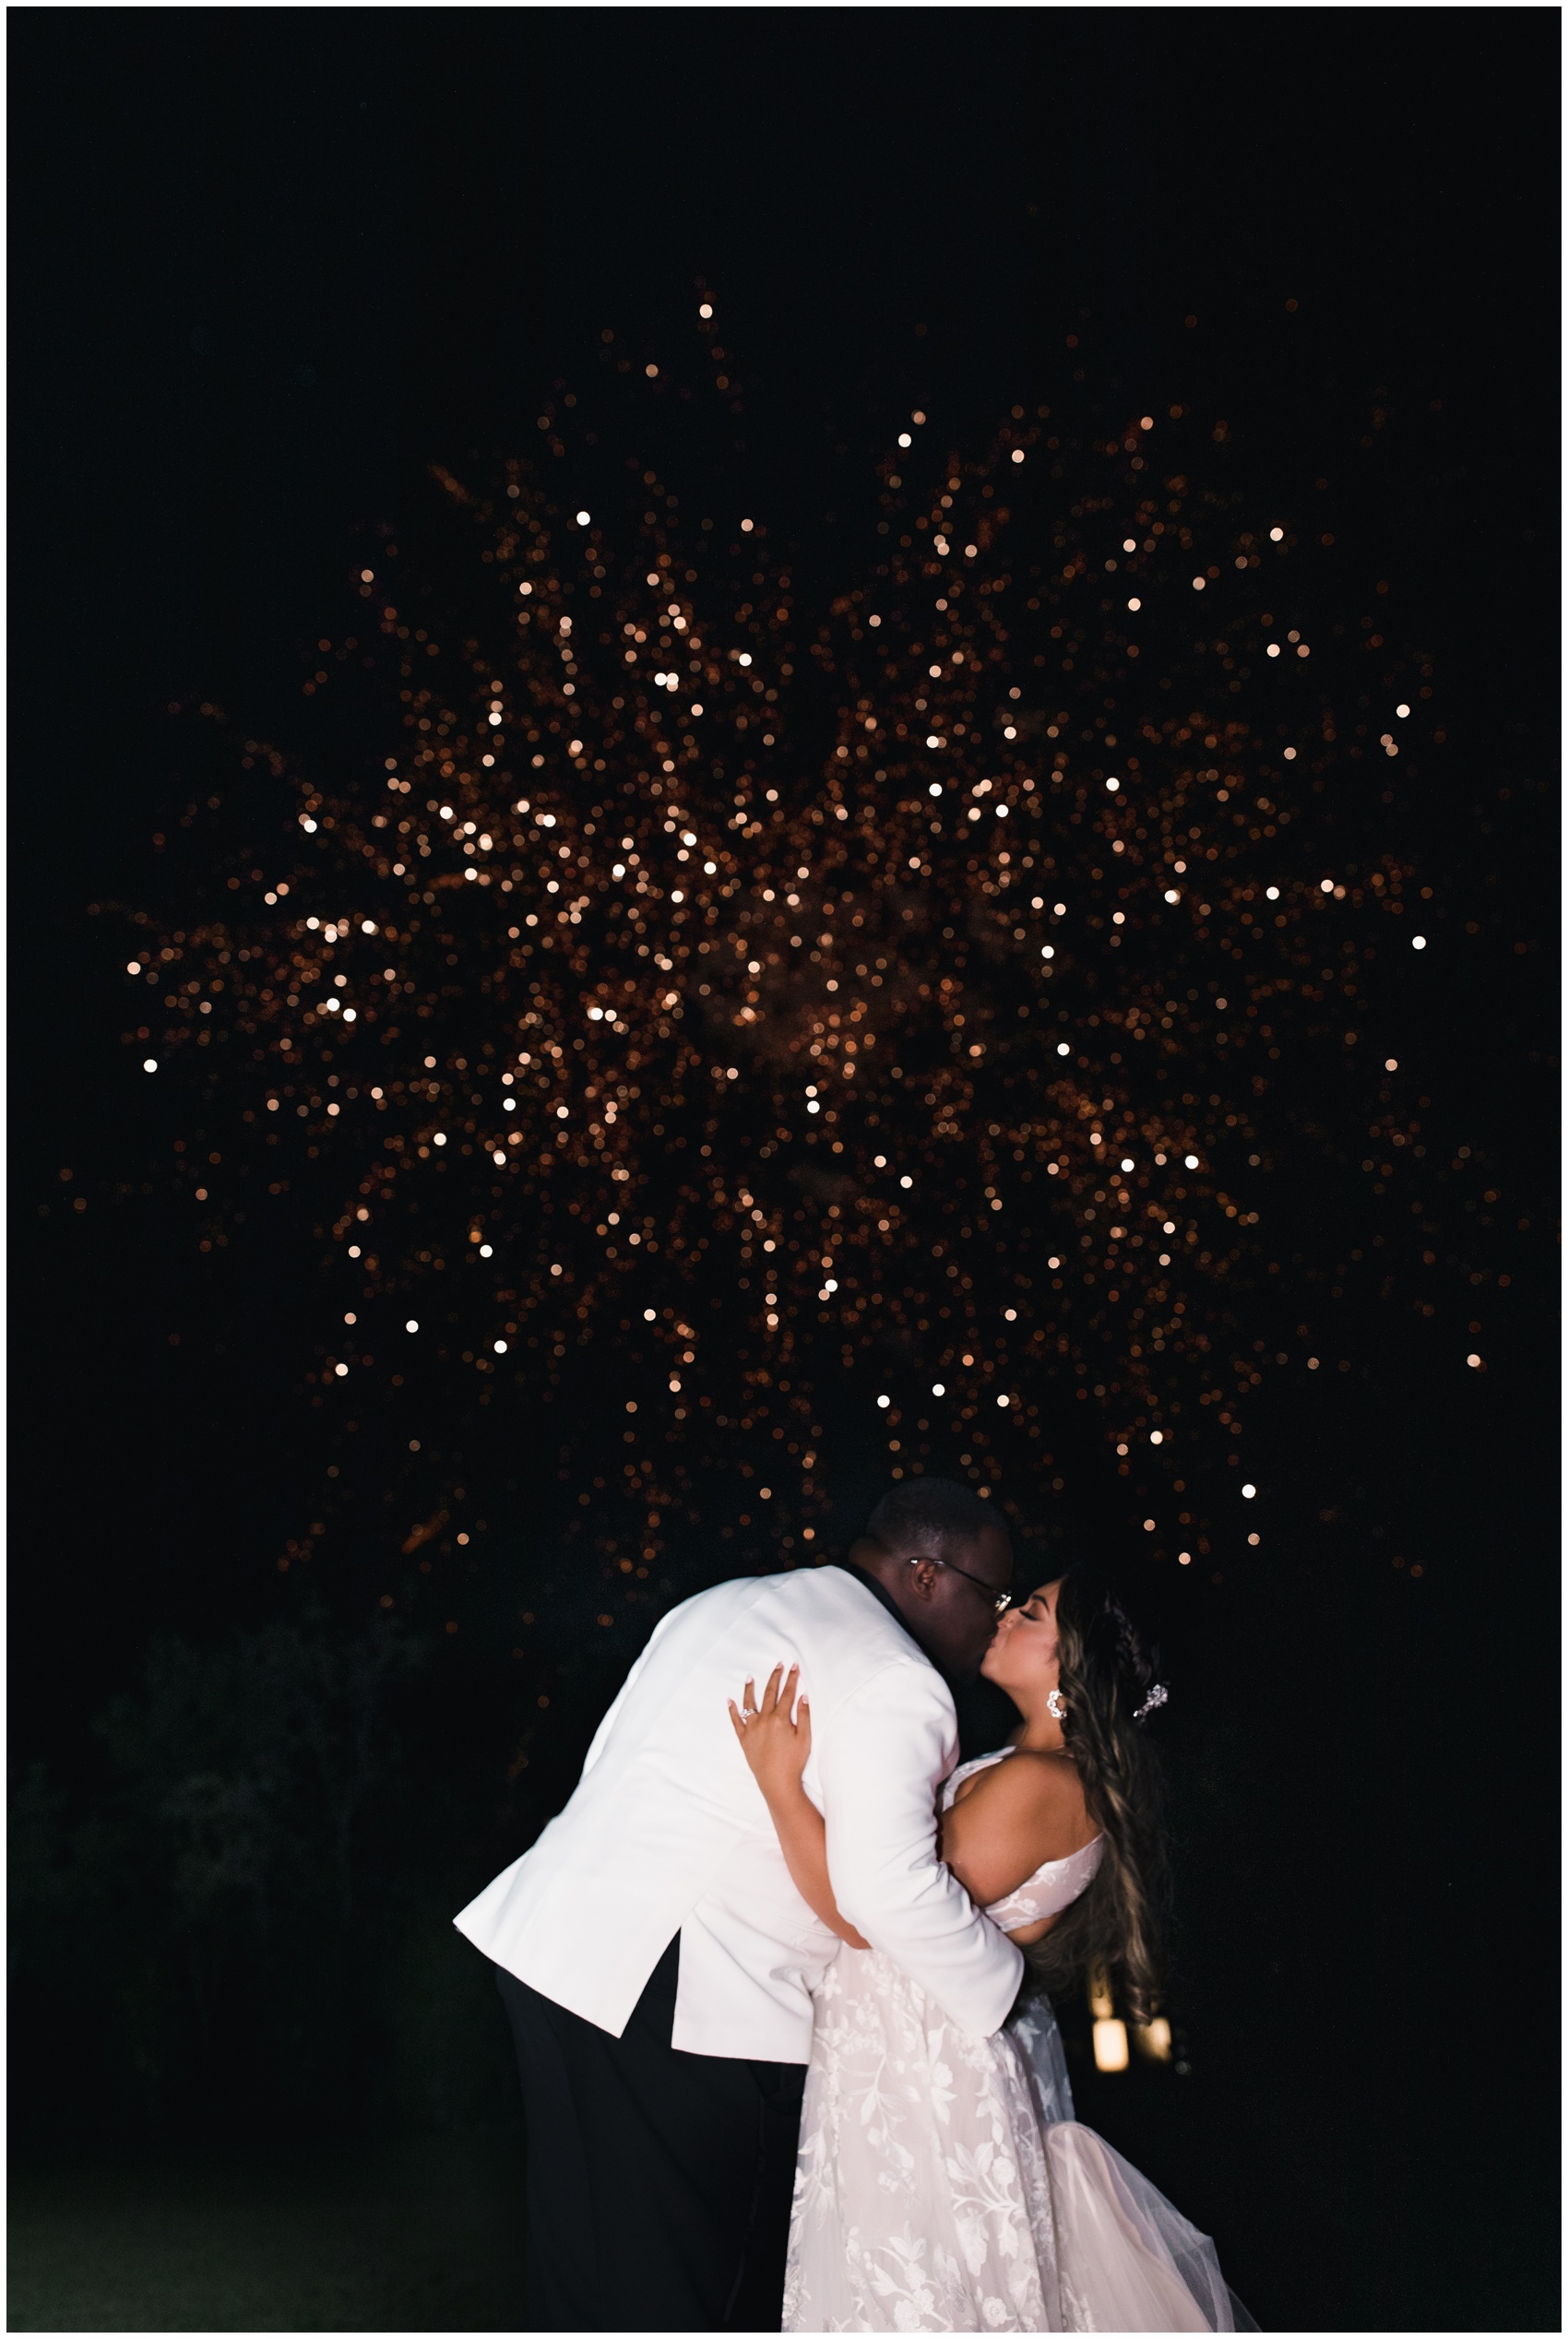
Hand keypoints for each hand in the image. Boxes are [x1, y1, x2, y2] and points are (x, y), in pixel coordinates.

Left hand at [728, 1663, 811, 1802]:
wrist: (777, 1783)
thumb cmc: (794, 1762)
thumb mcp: (804, 1738)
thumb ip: (804, 1715)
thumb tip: (803, 1696)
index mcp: (781, 1719)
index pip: (787, 1693)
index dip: (792, 1678)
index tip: (794, 1666)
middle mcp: (764, 1720)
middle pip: (769, 1693)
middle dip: (775, 1677)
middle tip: (778, 1665)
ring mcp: (752, 1729)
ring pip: (749, 1703)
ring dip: (750, 1689)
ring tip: (750, 1677)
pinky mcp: (744, 1739)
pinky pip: (736, 1722)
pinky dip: (732, 1711)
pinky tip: (729, 1701)